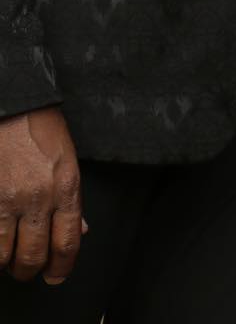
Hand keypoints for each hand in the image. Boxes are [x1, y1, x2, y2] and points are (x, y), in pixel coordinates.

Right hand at [0, 107, 83, 283]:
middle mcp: (39, 197)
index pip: (68, 241)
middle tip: (28, 268)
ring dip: (6, 263)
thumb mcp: (69, 161)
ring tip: (8, 256)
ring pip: (4, 256)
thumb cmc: (42, 131)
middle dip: (30, 270)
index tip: (56, 276)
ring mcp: (9, 201)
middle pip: (33, 256)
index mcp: (66, 186)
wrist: (15, 109)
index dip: (62, 267)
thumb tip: (79, 231)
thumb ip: (72, 199)